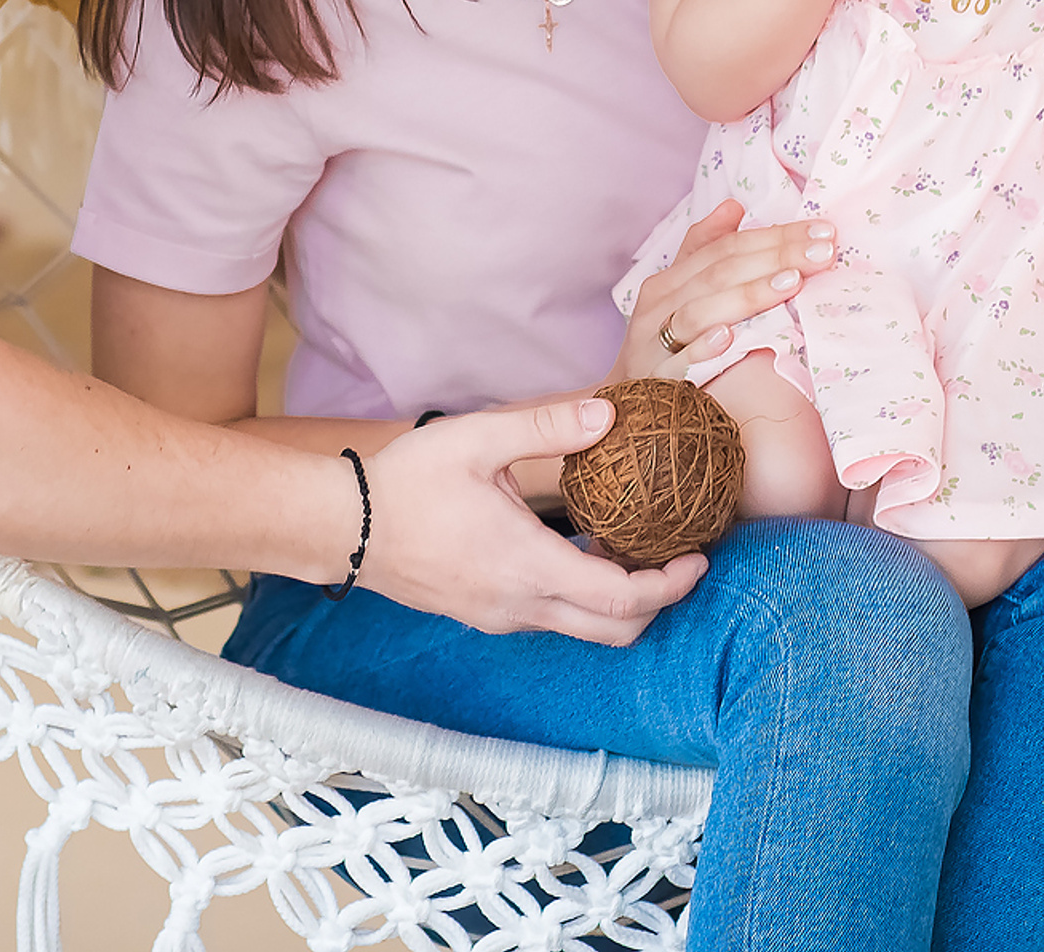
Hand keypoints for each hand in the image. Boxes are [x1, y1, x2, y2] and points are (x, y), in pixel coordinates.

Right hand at [360, 402, 704, 644]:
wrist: (345, 528)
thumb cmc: (408, 481)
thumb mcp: (477, 438)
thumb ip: (547, 426)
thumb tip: (609, 414)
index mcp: (526, 567)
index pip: (619, 598)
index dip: (669, 585)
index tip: (699, 558)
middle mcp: (519, 606)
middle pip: (612, 630)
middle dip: (658, 602)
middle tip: (681, 558)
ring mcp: (501, 617)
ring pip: (583, 630)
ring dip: (619, 600)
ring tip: (636, 545)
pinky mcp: (485, 615)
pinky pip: (552, 618)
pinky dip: (584, 596)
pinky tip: (582, 547)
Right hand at [615, 201, 835, 377]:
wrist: (624, 407)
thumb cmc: (663, 345)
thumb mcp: (680, 295)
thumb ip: (705, 250)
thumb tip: (734, 205)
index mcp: (669, 280)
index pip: (727, 248)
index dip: (774, 236)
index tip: (821, 232)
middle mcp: (659, 306)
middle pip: (719, 272)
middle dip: (775, 257)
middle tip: (822, 252)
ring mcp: (654, 343)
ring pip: (699, 311)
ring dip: (747, 295)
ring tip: (790, 282)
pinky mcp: (655, 381)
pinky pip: (679, 362)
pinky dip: (703, 346)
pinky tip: (730, 336)